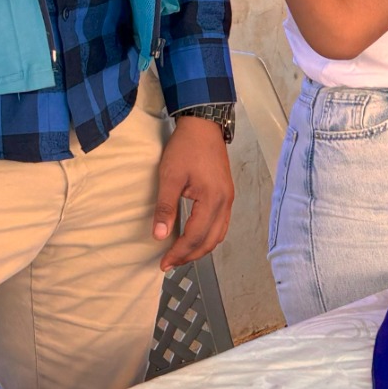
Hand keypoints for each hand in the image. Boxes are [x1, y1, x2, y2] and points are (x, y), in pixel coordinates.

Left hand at [153, 115, 234, 269]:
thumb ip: (165, 207)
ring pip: (219, 235)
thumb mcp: (169, 177)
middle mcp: (225, 202)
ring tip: (181, 254)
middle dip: (190, 255)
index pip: (196, 236)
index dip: (179, 252)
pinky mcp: (227, 194)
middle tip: (170, 263)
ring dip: (201, 248)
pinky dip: (209, 236)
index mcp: (212, 199)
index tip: (164, 262)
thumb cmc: (185, 148)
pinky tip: (195, 237)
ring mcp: (229, 199)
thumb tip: (159, 236)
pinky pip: (222, 224)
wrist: (203, 125)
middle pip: (211, 241)